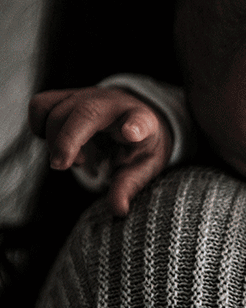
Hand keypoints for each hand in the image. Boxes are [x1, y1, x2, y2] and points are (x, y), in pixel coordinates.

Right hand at [29, 87, 173, 215]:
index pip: (142, 120)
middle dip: (67, 140)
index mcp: (142, 121)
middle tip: (63, 166)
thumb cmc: (140, 145)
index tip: (131, 134)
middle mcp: (112, 104)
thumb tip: (118, 210)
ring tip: (74, 159)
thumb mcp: (143, 166)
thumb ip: (129, 186)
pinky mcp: (66, 97)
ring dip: (54, 138)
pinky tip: (57, 144)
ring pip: (56, 109)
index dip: (136, 126)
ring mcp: (87, 96)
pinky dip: (39, 126)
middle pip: (85, 113)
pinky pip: (41, 105)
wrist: (133, 117)